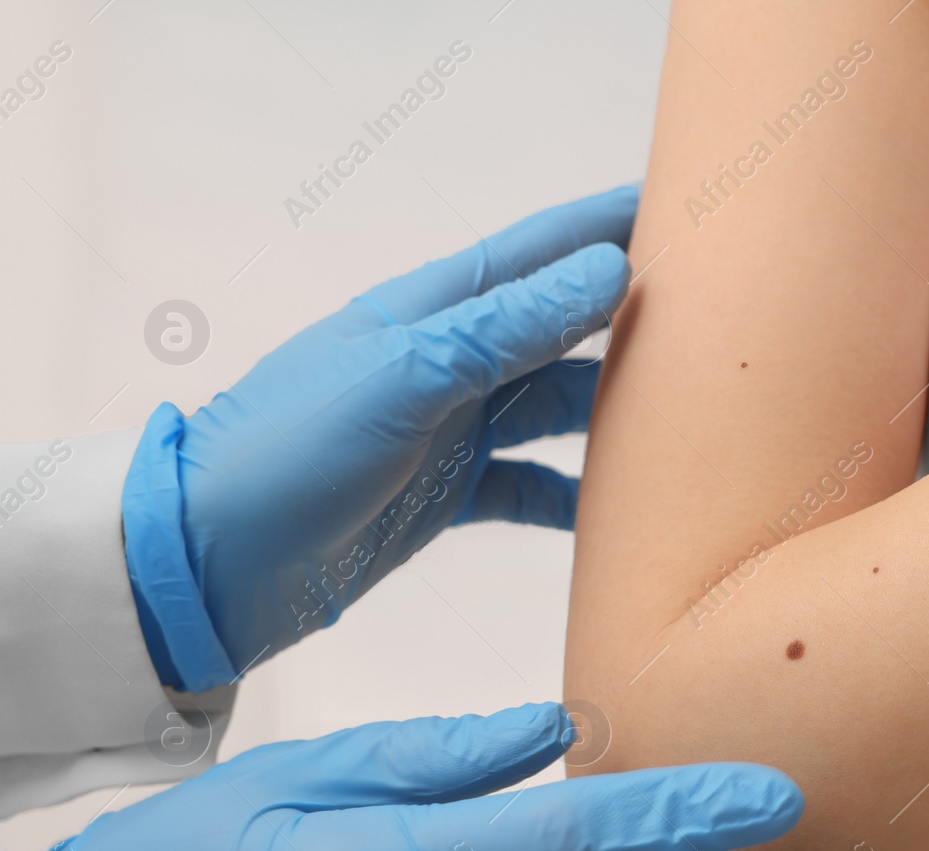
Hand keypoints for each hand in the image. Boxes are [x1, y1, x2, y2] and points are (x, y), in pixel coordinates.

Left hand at [122, 188, 636, 690]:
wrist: (213, 563)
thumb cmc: (289, 451)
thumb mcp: (403, 377)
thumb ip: (506, 329)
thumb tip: (607, 272)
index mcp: (433, 312)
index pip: (539, 254)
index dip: (607, 226)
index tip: (681, 209)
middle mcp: (451, 362)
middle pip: (561, 331)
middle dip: (630, 321)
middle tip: (715, 322)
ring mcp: (453, 430)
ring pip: (557, 409)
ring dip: (614, 412)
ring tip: (686, 418)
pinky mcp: (450, 494)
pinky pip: (533, 486)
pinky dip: (576, 496)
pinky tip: (622, 511)